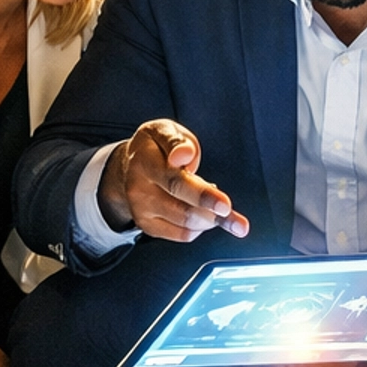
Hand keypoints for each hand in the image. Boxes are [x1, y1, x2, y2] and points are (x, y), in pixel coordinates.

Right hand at [98, 120, 249, 242]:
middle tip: (238, 221)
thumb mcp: (166, 131)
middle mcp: (139, 190)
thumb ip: (178, 141)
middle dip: (215, 214)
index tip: (225, 205)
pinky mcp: (148, 226)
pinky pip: (183, 234)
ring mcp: (142, 211)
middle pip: (183, 209)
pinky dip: (200, 226)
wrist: (128, 165)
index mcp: (144, 161)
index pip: (175, 181)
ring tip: (220, 205)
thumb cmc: (155, 146)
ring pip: (186, 225)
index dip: (202, 194)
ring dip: (211, 219)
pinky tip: (203, 211)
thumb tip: (184, 156)